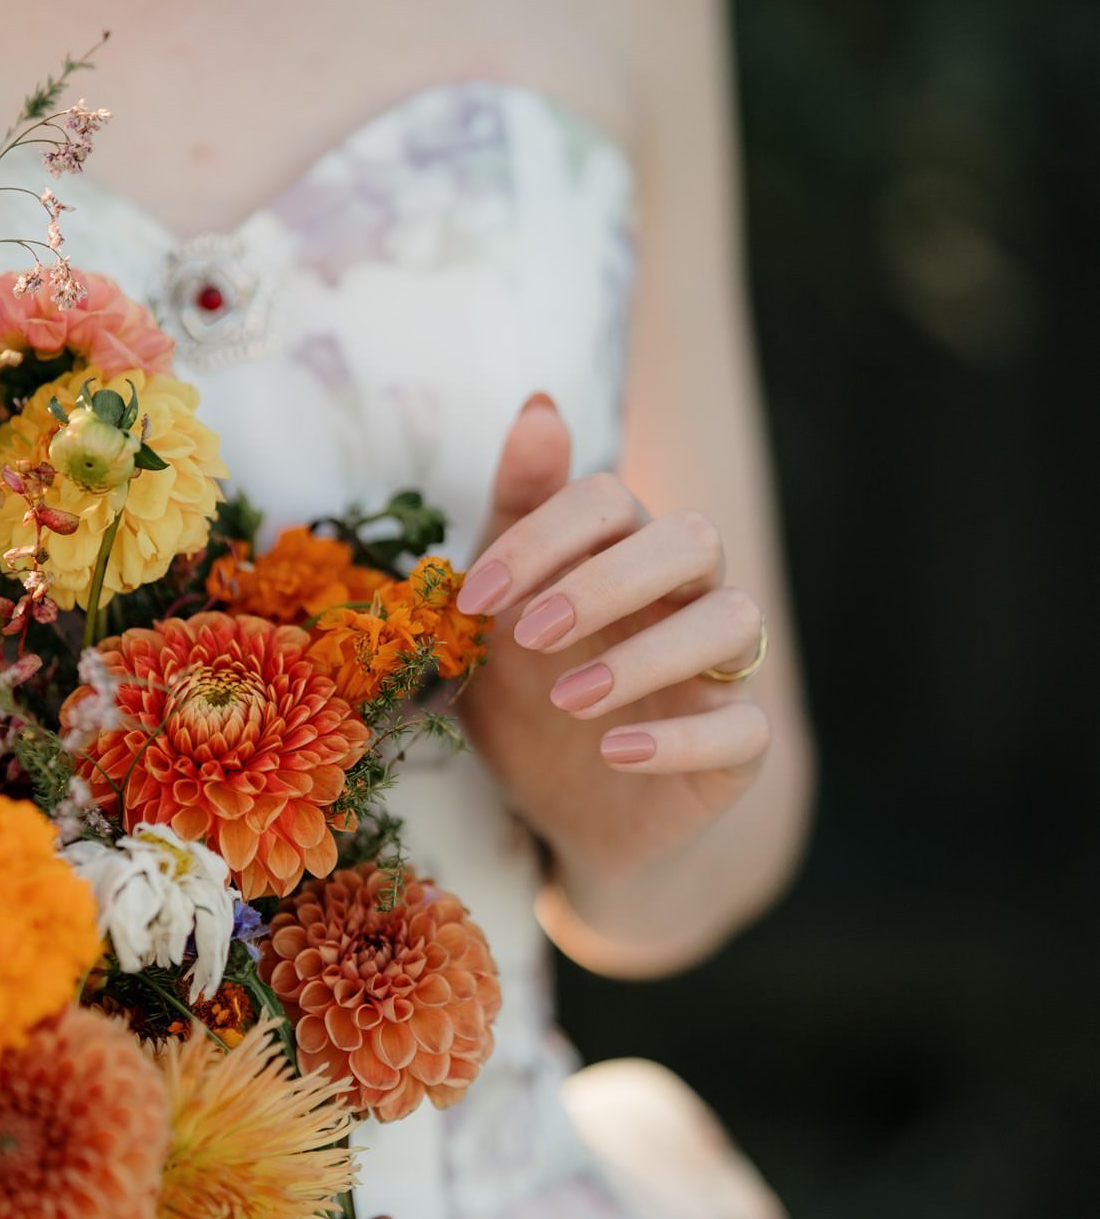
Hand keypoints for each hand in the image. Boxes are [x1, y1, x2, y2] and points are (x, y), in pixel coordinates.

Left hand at [458, 396, 770, 879]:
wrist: (555, 816)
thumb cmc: (525, 697)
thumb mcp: (496, 612)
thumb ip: (515, 514)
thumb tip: (540, 402)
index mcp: (624, 551)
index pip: (610, 500)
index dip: (543, 538)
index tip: (475, 598)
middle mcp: (686, 596)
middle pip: (694, 538)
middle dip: (610, 579)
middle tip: (531, 635)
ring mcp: (721, 669)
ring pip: (735, 621)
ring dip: (649, 656)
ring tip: (570, 700)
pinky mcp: (739, 746)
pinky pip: (744, 729)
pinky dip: (680, 738)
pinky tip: (613, 750)